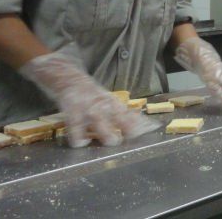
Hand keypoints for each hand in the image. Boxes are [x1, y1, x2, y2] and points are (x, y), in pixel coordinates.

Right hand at [19, 51, 158, 147]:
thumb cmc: (91, 94)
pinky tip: (82, 143)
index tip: (153, 128)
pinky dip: (79, 138)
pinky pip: (75, 128)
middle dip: (128, 128)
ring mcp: (88, 107)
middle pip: (119, 117)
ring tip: (111, 141)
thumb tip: (141, 125)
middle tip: (132, 137)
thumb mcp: (108, 100)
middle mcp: (103, 105)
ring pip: (100, 121)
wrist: (68, 78)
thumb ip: (122, 114)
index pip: (130, 114)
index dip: (141, 122)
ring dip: (107, 133)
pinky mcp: (72, 110)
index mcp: (112, 103)